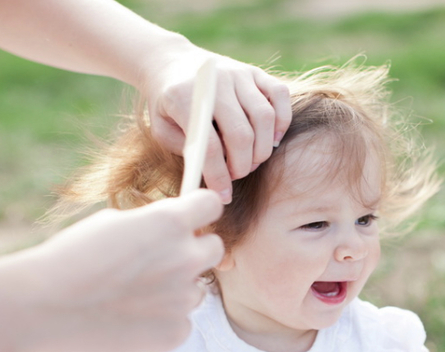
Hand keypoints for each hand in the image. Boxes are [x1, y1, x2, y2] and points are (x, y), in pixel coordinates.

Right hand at [32, 189, 223, 351]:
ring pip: (196, 289)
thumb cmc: (72, 258)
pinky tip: (131, 319)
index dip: (198, 211)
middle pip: (214, 248)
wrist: (45, 307)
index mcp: (170, 222)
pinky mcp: (178, 332)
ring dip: (176, 289)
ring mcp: (184, 298)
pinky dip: (163, 321)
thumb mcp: (113, 222)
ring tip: (134, 295)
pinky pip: (182, 321)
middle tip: (163, 261)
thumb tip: (173, 229)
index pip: (210, 205)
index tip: (189, 219)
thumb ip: (152, 224)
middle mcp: (186, 257)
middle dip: (194, 251)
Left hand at [141, 45, 290, 202]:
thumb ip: (186, 150)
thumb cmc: (168, 104)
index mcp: (184, 96)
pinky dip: (282, 122)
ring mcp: (238, 73)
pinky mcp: (255, 72)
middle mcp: (215, 81)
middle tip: (236, 176)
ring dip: (262, 149)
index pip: (208, 145)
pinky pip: (280, 96)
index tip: (223, 195)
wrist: (172, 63)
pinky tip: (273, 140)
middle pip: (241, 134)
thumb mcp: (162, 129)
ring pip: (264, 117)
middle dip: (242, 165)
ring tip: (251, 162)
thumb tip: (216, 178)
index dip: (218, 175)